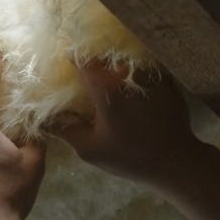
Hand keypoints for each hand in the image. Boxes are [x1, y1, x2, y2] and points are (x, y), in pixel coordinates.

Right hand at [52, 60, 206, 187]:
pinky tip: (134, 90)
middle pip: (104, 58)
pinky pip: (145, 69)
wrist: (177, 161)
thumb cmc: (130, 156)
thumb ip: (64, 129)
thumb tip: (42, 117)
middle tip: (87, 78)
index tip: (67, 65)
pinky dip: (135, 74)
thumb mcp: (90, 149)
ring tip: (112, 82)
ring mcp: (150, 74)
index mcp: (106, 88)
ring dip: (116, 68)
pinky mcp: (167, 80)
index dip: (72, 60)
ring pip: (125, 61)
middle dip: (94, 65)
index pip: (83, 60)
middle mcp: (128, 74)